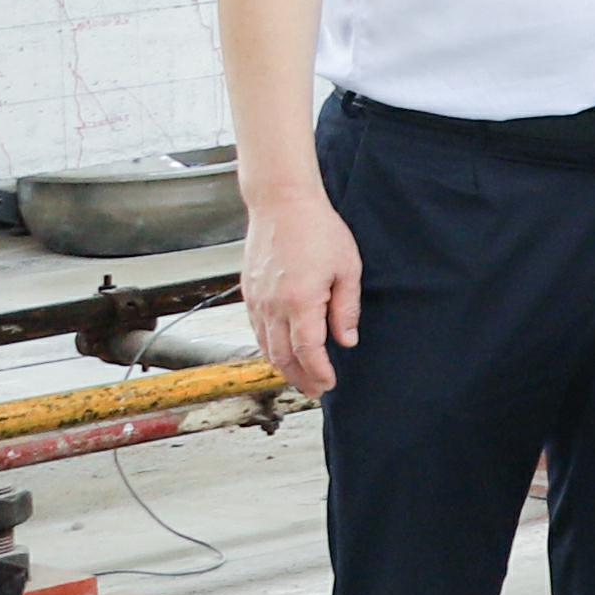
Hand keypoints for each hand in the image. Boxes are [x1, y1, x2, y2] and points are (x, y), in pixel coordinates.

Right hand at [244, 186, 364, 400]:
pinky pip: (256, 330)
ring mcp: (256, 300)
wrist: (281, 204)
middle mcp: (273, 306)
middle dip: (299, 377)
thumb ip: (346, 308)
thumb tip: (346, 341)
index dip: (318, 372)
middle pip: (282, 356)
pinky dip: (267, 347)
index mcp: (300, 302)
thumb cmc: (319, 231)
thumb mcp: (347, 268)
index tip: (328, 384)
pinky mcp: (248, 293)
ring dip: (282, 366)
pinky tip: (280, 351)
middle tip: (315, 390)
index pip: (307, 351)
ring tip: (300, 377)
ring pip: (265, 346)